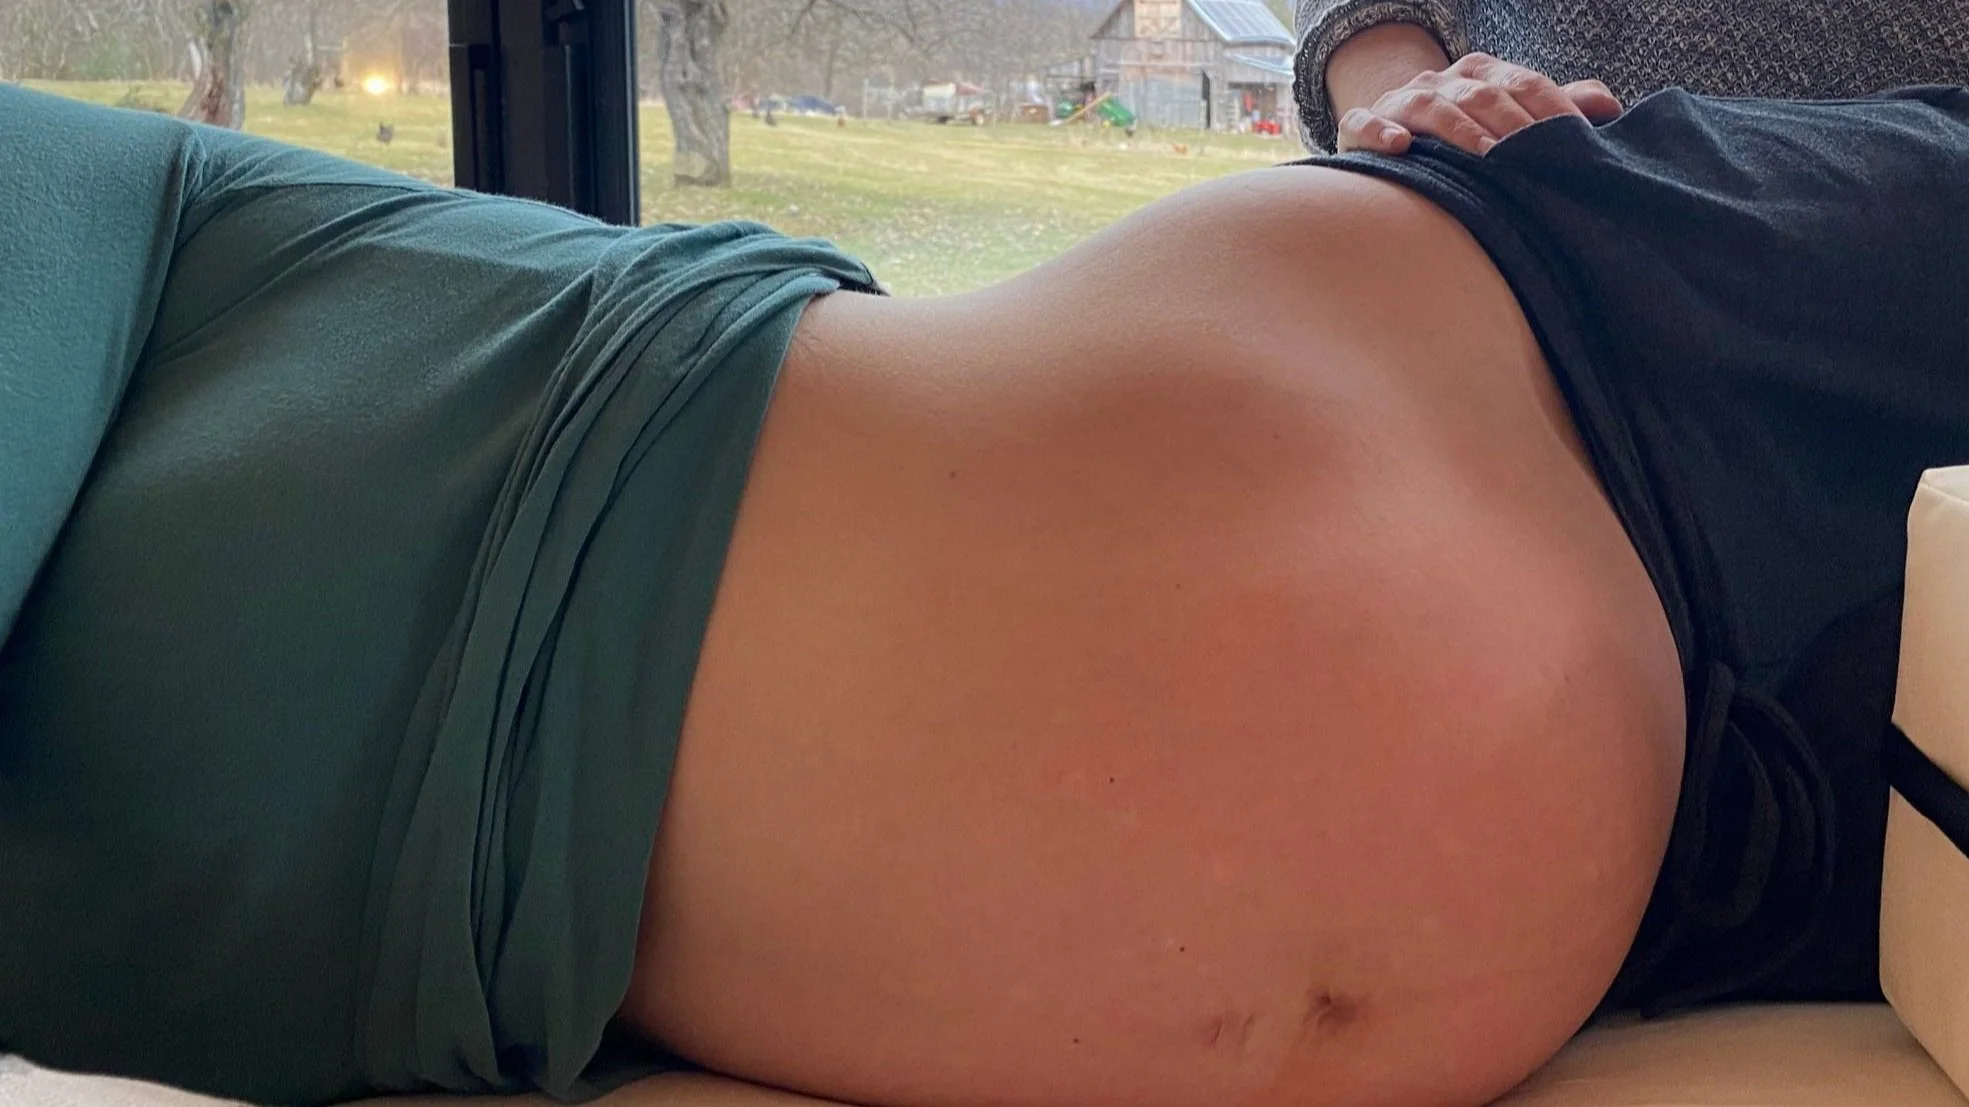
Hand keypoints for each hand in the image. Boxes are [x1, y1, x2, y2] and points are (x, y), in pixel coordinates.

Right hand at [1337, 52, 1623, 155]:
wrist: (1388, 132)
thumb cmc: (1460, 135)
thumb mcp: (1507, 118)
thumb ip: (1554, 110)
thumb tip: (1611, 106)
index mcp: (1482, 75)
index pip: (1525, 84)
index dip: (1553, 110)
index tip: (1580, 139)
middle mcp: (1442, 81)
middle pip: (1483, 95)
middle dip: (1512, 125)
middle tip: (1537, 156)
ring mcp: (1400, 101)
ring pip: (1432, 107)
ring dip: (1460, 130)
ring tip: (1486, 155)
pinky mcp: (1361, 125)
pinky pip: (1365, 123)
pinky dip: (1380, 131)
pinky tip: (1401, 145)